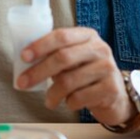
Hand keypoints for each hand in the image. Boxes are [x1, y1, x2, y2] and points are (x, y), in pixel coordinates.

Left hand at [16, 27, 133, 125]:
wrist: (116, 94)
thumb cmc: (87, 73)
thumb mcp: (75, 57)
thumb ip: (56, 54)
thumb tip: (27, 61)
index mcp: (87, 35)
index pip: (61, 35)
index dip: (40, 45)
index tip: (24, 56)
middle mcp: (99, 48)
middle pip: (63, 57)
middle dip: (39, 71)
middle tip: (23, 83)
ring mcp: (107, 68)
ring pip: (69, 81)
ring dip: (52, 93)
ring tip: (49, 100)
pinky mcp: (110, 89)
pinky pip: (79, 97)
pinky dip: (69, 103)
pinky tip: (69, 102)